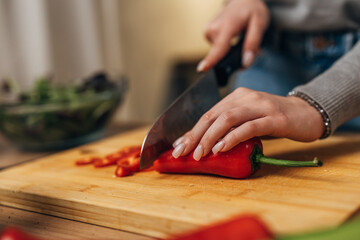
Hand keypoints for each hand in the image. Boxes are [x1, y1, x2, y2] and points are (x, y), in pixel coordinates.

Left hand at [172, 88, 323, 159]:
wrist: (308, 113)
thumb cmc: (274, 119)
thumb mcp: (248, 120)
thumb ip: (230, 127)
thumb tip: (206, 144)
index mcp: (237, 97)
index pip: (209, 114)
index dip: (192, 130)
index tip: (179, 145)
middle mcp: (246, 97)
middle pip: (214, 115)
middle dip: (195, 135)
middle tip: (183, 152)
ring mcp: (261, 106)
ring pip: (228, 119)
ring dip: (210, 137)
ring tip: (200, 153)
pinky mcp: (275, 118)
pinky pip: (249, 127)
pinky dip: (232, 137)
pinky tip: (221, 148)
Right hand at [197, 0, 269, 71]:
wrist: (242, 0)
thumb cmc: (251, 11)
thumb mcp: (260, 24)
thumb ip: (253, 44)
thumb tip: (245, 62)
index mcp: (228, 25)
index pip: (219, 46)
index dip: (211, 60)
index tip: (202, 69)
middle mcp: (213, 28)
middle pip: (222, 54)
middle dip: (235, 57)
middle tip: (247, 48)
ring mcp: (208, 31)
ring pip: (220, 52)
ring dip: (231, 51)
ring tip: (239, 37)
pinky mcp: (207, 34)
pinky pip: (217, 48)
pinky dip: (225, 47)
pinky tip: (231, 37)